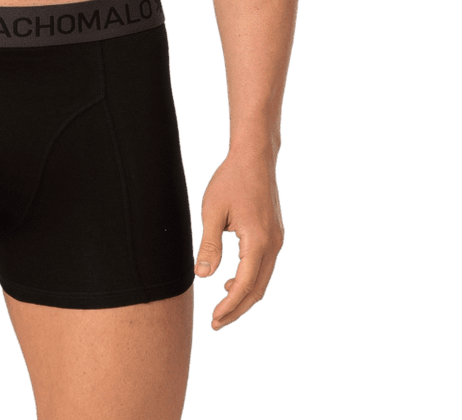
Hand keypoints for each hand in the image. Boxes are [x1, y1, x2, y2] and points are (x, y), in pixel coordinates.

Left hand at [194, 151, 285, 331]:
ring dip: (244, 296)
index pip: (244, 286)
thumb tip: (203, 276)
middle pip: (257, 290)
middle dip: (237, 309)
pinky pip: (264, 267)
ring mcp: (277, 240)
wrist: (255, 156)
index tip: (213, 320)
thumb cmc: (231, 179)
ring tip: (221, 306)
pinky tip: (231, 280)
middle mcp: (273, 245)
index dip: (229, 307)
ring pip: (263, 280)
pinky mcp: (275, 234)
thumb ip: (209, 246)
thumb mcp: (213, 212)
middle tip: (216, 323)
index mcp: (258, 242)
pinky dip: (250, 280)